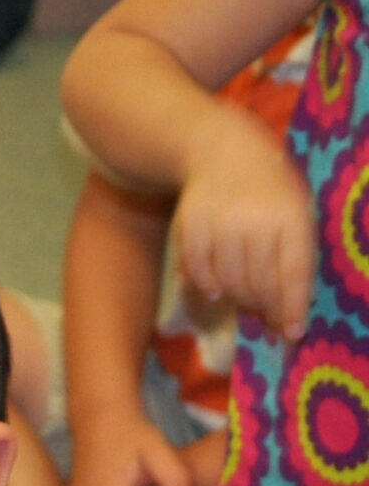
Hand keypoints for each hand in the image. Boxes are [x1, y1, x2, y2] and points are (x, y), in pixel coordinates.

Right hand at [175, 111, 314, 341]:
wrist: (224, 151)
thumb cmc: (270, 189)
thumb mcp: (295, 212)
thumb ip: (294, 255)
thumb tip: (289, 311)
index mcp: (291, 216)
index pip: (293, 273)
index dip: (292, 308)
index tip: (293, 334)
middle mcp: (255, 220)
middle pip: (258, 283)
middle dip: (264, 308)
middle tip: (267, 318)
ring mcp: (220, 223)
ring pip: (228, 281)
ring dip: (237, 300)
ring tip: (244, 302)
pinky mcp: (190, 225)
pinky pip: (198, 271)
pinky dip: (206, 286)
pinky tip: (216, 292)